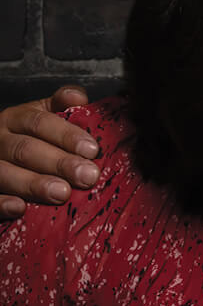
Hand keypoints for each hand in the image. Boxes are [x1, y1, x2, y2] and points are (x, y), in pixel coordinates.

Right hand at [0, 85, 99, 219]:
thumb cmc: (30, 137)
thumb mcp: (43, 116)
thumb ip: (61, 107)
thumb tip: (78, 97)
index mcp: (16, 119)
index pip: (39, 122)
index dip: (66, 135)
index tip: (92, 149)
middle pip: (26, 150)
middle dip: (59, 163)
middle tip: (87, 176)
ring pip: (4, 172)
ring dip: (33, 184)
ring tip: (62, 193)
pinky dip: (1, 203)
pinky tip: (20, 208)